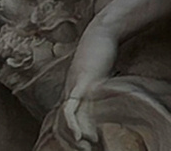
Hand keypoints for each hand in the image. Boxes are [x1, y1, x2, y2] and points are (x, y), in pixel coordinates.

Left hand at [58, 19, 119, 148]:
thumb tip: (110, 96)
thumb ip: (100, 86)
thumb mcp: (100, 73)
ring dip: (72, 137)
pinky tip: (81, 135)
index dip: (70, 135)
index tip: (86, 145)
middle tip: (85, 150)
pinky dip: (74, 123)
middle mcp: (67, 93)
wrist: (102, 32)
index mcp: (71, 93)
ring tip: (85, 147)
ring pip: (64, 120)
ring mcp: (72, 88)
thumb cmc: (102, 52)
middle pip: (59, 124)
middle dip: (70, 141)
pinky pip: (72, 108)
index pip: (64, 120)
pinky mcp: (80, 83)